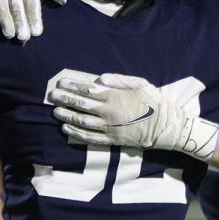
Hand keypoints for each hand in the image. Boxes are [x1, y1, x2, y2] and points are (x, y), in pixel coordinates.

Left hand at [50, 73, 218, 160]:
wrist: (166, 126)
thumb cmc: (154, 101)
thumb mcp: (140, 83)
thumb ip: (119, 79)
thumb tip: (98, 79)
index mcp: (115, 97)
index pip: (88, 91)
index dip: (73, 86)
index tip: (60, 82)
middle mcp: (109, 113)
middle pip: (81, 105)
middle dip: (65, 100)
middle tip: (52, 95)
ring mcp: (110, 128)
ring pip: (82, 122)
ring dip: (67, 116)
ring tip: (55, 111)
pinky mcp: (112, 140)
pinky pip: (90, 137)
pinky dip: (76, 132)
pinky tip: (66, 128)